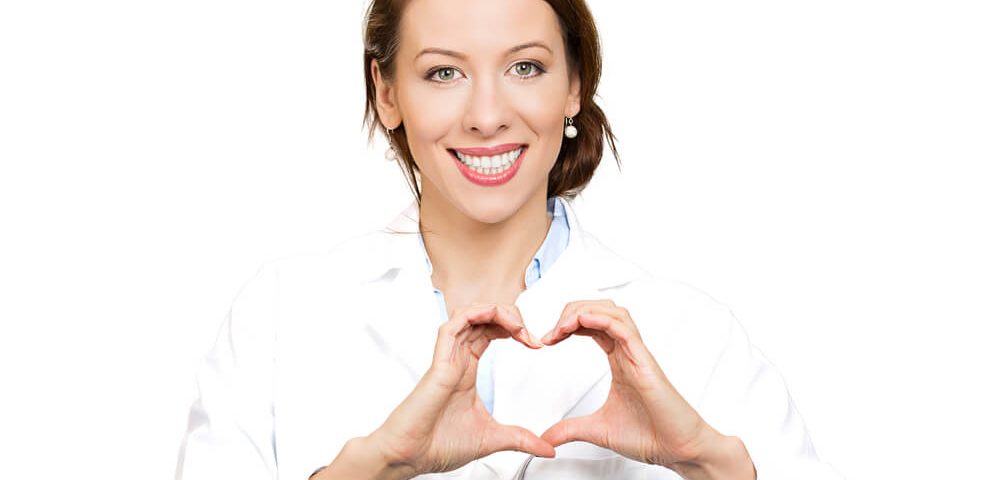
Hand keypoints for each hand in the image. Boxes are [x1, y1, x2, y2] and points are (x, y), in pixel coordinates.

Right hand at [366, 303, 555, 477]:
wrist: (412, 456)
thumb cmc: (439, 444)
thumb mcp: (493, 438)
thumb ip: (522, 439)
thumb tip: (548, 448)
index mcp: (467, 369)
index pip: (491, 331)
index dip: (515, 329)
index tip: (536, 344)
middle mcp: (457, 358)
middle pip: (483, 317)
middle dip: (511, 316)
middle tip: (530, 335)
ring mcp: (447, 358)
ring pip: (469, 314)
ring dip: (496, 312)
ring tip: (517, 326)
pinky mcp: (439, 362)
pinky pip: (452, 325)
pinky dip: (474, 314)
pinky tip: (493, 318)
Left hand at [538, 300, 753, 477]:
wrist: (678, 450)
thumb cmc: (651, 435)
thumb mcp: (598, 430)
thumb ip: (570, 430)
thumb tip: (547, 438)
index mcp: (619, 360)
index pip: (592, 325)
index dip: (567, 325)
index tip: (548, 340)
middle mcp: (628, 352)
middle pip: (600, 310)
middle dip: (571, 312)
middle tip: (551, 332)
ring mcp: (638, 355)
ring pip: (613, 312)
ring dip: (585, 311)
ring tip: (563, 325)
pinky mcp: (646, 363)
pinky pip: (625, 329)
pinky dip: (602, 319)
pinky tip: (583, 321)